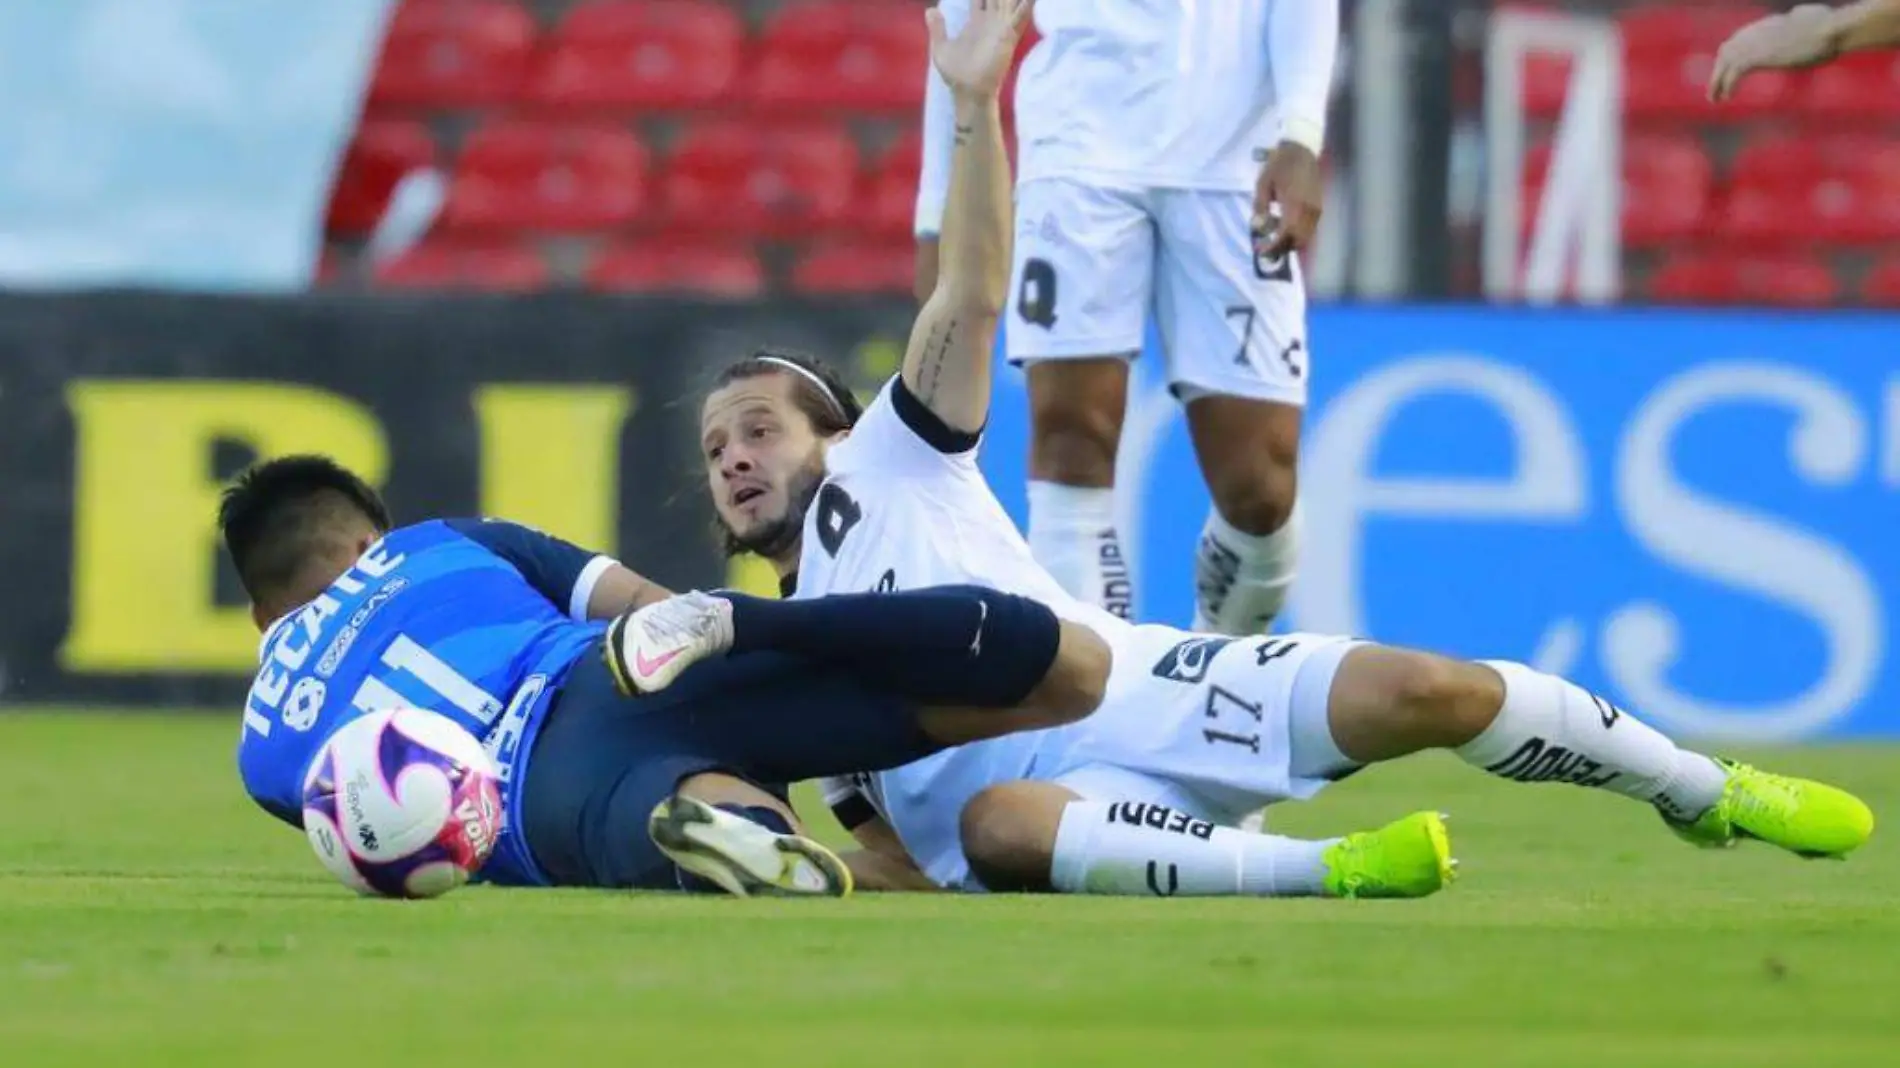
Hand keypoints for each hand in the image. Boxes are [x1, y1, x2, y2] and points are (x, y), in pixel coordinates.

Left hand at [928, 0, 1033, 99]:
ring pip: (1010, 0)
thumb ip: (938, 28)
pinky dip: (1026, 5)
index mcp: (976, 22)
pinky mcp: (1008, 35)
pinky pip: (1020, 16)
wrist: (967, 91)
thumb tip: (930, 9)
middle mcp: (991, 22)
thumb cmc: (956, 74)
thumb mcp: (941, 48)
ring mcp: (1001, 27)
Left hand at [1253, 140, 1323, 259]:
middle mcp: (1309, 211)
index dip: (1273, 247)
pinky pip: (1310, 228)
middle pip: (1298, 241)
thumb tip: (1259, 227)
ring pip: (1306, 236)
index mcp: (1294, 205)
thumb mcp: (1263, 184)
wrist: (1302, 148)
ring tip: (1274, 233)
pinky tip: (1285, 224)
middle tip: (1266, 246)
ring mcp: (1317, 209)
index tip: (1261, 251)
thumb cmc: (1279, 164)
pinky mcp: (1319, 206)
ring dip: (1290, 241)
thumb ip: (1260, 207)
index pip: (1286, 235)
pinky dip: (1298, 232)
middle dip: (1282, 247)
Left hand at [1709, 5, 1837, 101]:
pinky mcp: (1757, 57)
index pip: (1740, 38)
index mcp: (1768, 24)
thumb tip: (1799, 13)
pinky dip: (1726, 86)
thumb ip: (1800, 19)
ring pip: (1725, 63)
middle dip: (1719, 69)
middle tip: (1715, 89)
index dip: (1731, 54)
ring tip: (1715, 99)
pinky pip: (1733, 73)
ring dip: (1717, 81)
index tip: (1726, 68)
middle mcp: (1757, 31)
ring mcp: (1755, 43)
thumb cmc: (1831, 25)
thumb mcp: (1812, 19)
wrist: (1830, 29)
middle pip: (1727, 49)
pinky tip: (1726, 98)